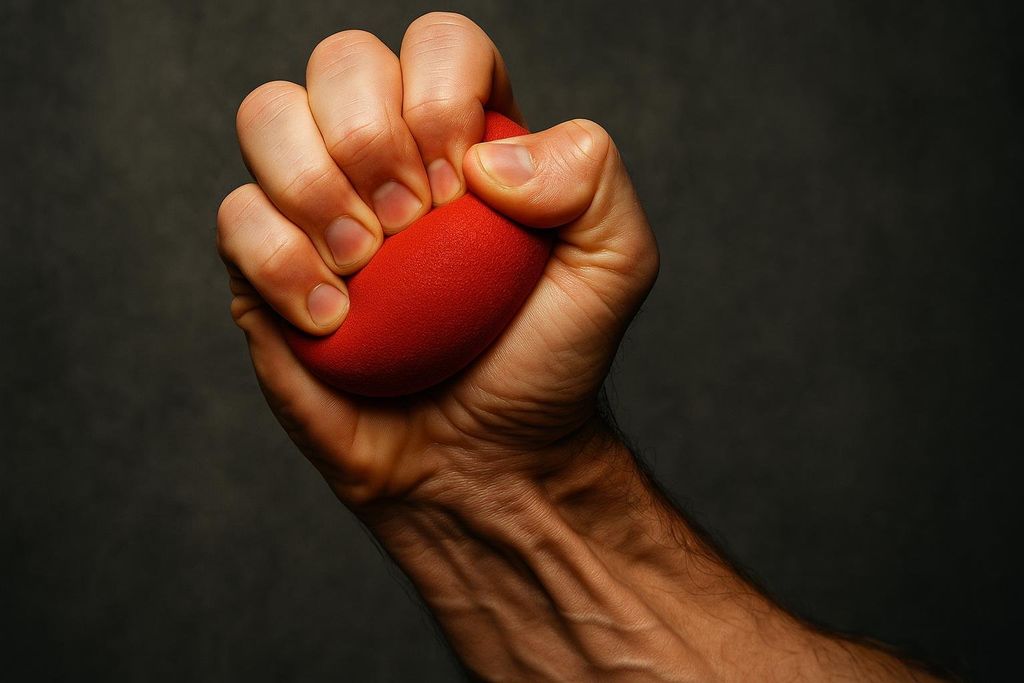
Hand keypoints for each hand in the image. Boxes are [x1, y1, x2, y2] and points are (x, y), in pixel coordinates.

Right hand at [216, 13, 658, 507]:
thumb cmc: (546, 363)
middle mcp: (384, 155)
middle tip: (414, 230)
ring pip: (267, 117)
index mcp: (465, 135)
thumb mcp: (614, 267)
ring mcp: (315, 206)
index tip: (463, 194)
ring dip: (319, 191)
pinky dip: (282, 265)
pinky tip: (334, 322)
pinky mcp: (262, 267)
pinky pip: (234, 217)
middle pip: (341, 62)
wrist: (485, 462)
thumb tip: (487, 155)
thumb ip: (591, 176)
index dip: (441, 98)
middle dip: (374, 140)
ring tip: (367, 267)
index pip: (439, 46)